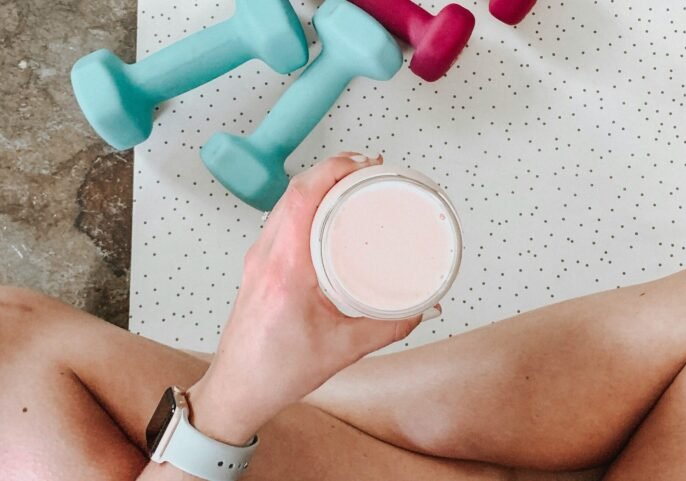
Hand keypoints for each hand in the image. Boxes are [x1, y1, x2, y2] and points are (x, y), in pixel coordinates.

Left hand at [187, 154, 432, 444]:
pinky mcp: (258, 265)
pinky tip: (324, 212)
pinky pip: (280, 219)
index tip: (363, 164)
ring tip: (349, 182)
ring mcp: (258, 258)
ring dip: (316, 184)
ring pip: (284, 202)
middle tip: (366, 169)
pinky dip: (304, 204)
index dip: (333, 170)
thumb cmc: (275, 371)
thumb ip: (390, 327)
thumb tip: (422, 308)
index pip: (302, 198)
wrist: (239, 387)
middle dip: (332, 170)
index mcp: (285, 270)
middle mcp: (266, 256)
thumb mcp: (344, 350)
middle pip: (294, 191)